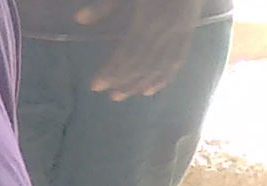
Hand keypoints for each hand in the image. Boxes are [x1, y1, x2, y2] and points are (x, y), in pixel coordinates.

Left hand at [73, 0, 203, 100]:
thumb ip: (104, 5)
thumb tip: (78, 19)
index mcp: (149, 16)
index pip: (127, 52)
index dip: (112, 71)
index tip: (96, 84)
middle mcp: (166, 28)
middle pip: (143, 63)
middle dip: (124, 81)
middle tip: (110, 95)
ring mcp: (179, 31)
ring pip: (159, 66)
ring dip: (140, 83)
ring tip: (123, 95)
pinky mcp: (188, 31)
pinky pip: (176, 59)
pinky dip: (164, 77)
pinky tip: (151, 90)